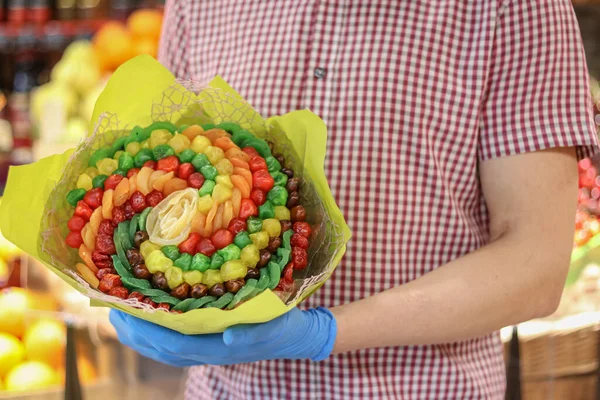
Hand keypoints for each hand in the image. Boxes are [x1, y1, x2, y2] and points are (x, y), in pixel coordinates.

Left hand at [109, 307, 336, 366]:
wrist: (296, 336)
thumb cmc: (285, 327)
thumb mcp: (274, 326)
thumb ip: (251, 334)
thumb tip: (226, 337)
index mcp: (218, 347)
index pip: (173, 342)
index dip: (147, 329)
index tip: (125, 311)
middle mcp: (207, 351)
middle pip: (160, 347)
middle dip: (134, 330)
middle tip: (112, 308)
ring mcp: (206, 348)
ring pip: (163, 347)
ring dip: (139, 334)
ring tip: (119, 314)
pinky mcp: (209, 341)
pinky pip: (173, 342)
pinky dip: (154, 333)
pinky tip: (146, 319)